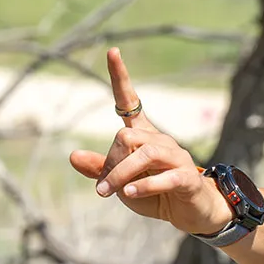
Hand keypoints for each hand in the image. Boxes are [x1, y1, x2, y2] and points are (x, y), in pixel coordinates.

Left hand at [69, 49, 234, 235]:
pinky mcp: (187, 177)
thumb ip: (100, 169)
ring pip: (144, 153)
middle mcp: (160, 140)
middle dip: (110, 163)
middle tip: (104, 188)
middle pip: (126, 137)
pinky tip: (129, 194)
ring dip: (121, 174)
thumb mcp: (121, 182)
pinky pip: (165, 176)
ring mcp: (176, 157)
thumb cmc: (154, 193)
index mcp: (143, 136)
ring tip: (107, 193)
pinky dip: (144, 185)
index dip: (120, 77)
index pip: (130, 101)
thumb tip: (72, 155)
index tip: (112, 51)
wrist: (191, 212)